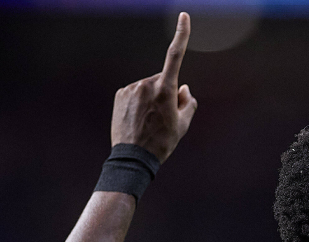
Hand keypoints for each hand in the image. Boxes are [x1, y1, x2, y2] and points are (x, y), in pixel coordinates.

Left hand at [110, 13, 197, 162]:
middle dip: (166, 92)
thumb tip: (184, 88)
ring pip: (148, 87)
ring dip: (151, 98)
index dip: (182, 34)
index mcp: (165, 89)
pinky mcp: (120, 94)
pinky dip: (138, 102)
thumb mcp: (183, 125)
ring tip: (148, 122)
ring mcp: (131, 88)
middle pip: (163, 81)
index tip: (184, 16)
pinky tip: (137, 119)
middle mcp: (146, 84)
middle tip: (163, 118)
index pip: (175, 55)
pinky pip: (135, 93)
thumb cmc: (162, 142)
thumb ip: (188, 102)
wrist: (133, 157)